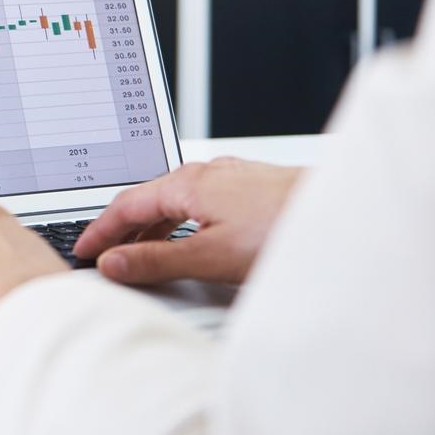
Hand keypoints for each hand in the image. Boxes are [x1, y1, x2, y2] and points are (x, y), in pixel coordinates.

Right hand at [73, 157, 303, 285]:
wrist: (349, 216)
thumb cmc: (287, 230)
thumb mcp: (209, 256)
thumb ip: (156, 261)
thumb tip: (115, 262)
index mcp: (188, 183)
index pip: (125, 205)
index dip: (99, 231)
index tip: (84, 251)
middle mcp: (208, 173)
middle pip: (149, 200)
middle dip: (123, 228)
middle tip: (105, 255)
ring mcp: (233, 178)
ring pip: (177, 201)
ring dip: (153, 228)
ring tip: (142, 255)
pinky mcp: (254, 188)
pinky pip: (201, 203)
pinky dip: (181, 224)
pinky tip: (192, 241)